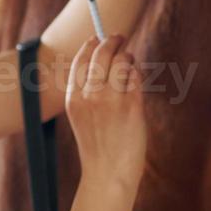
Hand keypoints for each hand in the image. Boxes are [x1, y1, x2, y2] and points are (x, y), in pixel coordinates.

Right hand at [65, 34, 145, 189]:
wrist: (107, 173)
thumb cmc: (98, 146)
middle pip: (102, 54)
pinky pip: (136, 78)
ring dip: (128, 57)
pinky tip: (136, 79)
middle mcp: (90, 96)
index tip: (97, 37)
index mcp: (73, 98)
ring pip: (122, 62)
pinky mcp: (132, 106)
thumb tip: (106, 59)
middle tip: (120, 37)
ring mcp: (111, 100)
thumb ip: (88, 91)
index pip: (80, 60)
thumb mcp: (82, 116)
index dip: (90, 45)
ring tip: (130, 60)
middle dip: (112, 42)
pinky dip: (137, 74)